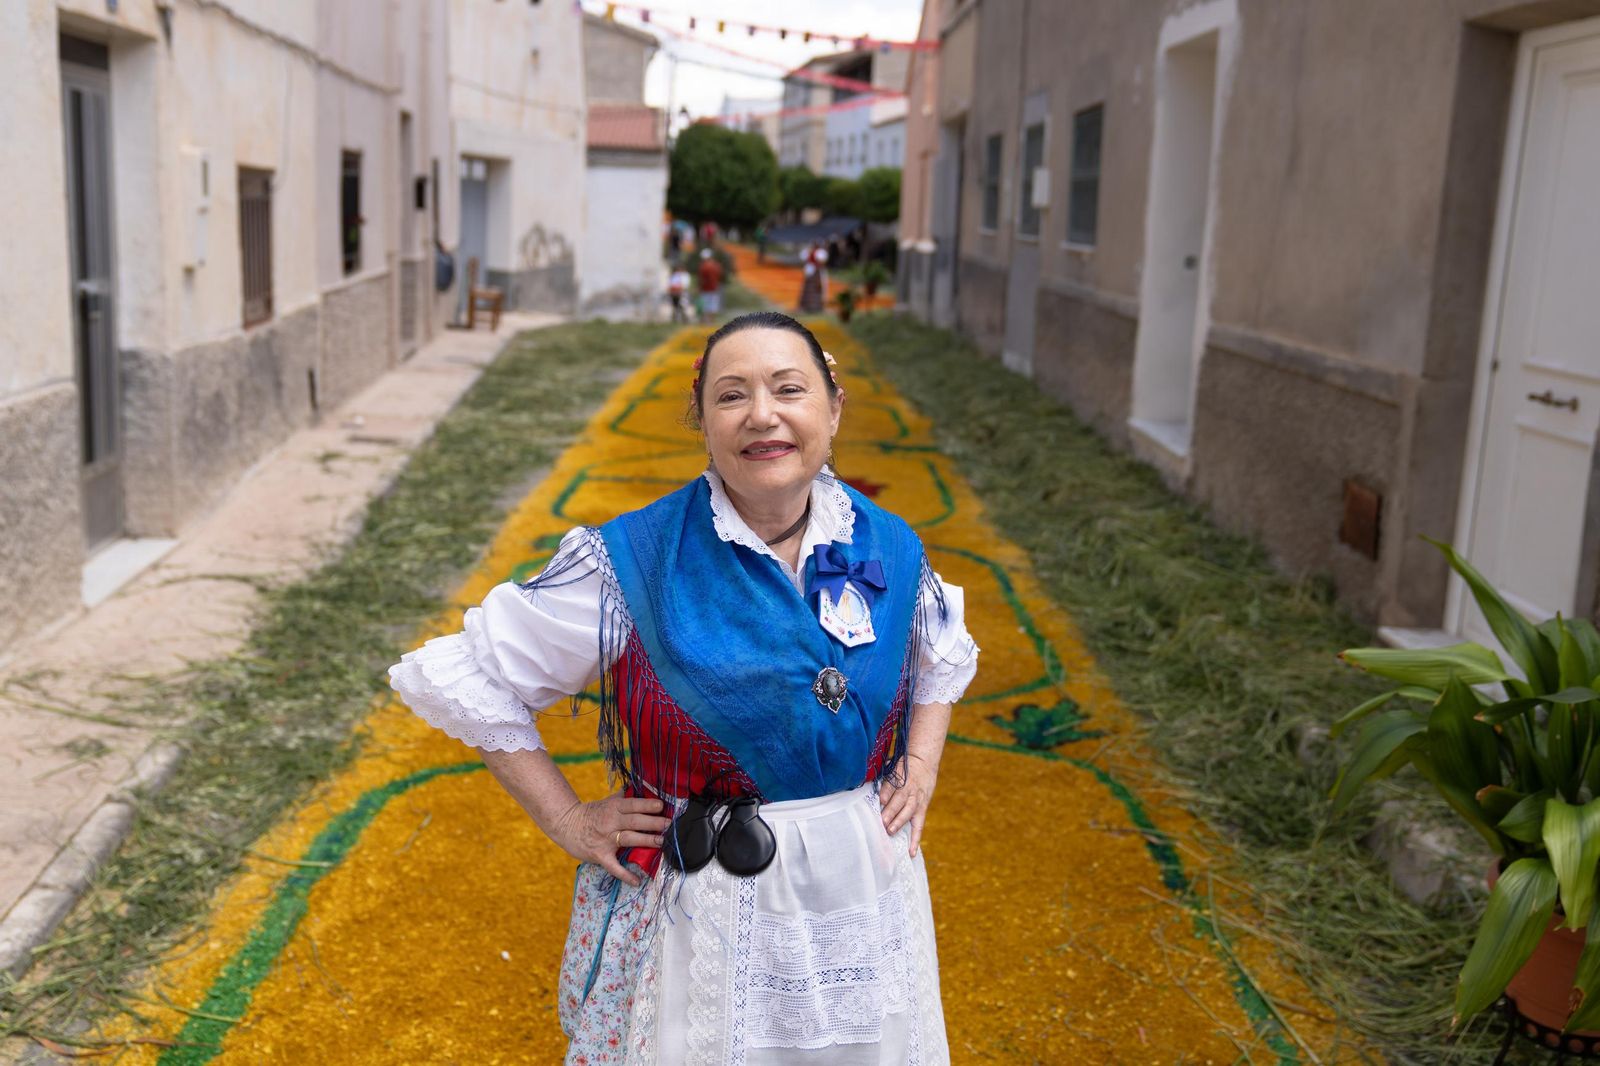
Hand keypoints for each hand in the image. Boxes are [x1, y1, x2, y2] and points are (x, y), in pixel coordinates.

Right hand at [549, 791, 670, 886]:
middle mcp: (610, 822)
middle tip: (669, 824)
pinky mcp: (600, 855)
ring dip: (646, 840)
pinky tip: (637, 881)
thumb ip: (622, 797)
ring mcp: (605, 839)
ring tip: (661, 842)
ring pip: (629, 839)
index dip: (647, 805)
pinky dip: (625, 875)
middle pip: (634, 821)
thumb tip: (639, 787)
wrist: (566, 825)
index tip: (661, 806)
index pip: (633, 805)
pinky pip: (614, 866)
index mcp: (613, 807)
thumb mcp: (605, 801)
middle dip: (653, 822)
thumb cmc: (590, 814)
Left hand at [880, 753, 937, 857]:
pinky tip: (911, 852)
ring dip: (899, 822)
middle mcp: (908, 790)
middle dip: (890, 812)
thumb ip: (880, 777)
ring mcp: (916, 800)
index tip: (879, 801)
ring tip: (890, 831)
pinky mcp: (922, 809)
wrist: (924, 761)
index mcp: (899, 777)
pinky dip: (916, 839)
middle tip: (881, 822)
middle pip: (899, 801)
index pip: (891, 786)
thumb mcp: (891, 765)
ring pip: (908, 812)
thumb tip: (864, 785)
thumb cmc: (902, 765)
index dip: (885, 794)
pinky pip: (919, 826)